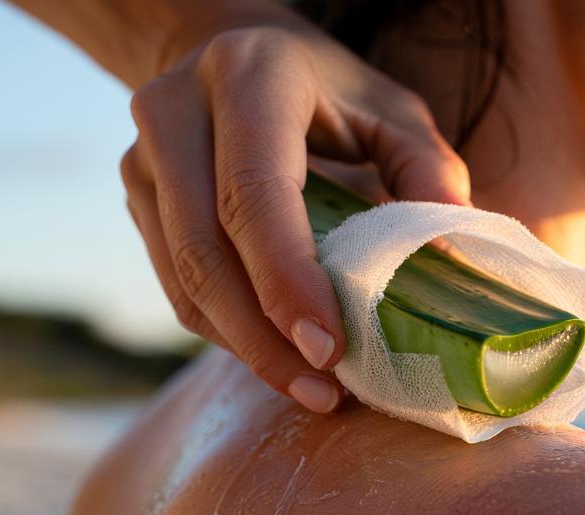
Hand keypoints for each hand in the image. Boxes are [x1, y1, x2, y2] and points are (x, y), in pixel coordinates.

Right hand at [121, 23, 469, 411]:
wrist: (230, 52)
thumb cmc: (329, 91)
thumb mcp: (393, 112)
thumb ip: (427, 172)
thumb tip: (447, 257)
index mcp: (247, 77)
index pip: (255, 193)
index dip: (287, 278)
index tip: (329, 348)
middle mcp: (176, 111)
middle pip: (206, 249)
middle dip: (264, 336)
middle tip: (324, 392)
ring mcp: (143, 158)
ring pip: (184, 280)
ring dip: (246, 348)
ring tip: (311, 388)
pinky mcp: (137, 199)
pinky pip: (177, 286)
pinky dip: (228, 332)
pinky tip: (278, 356)